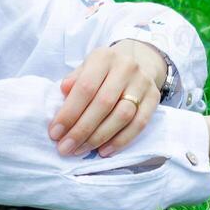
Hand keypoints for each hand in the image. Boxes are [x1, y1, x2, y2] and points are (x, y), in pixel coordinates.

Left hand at [49, 40, 166, 156]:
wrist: (140, 60)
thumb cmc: (104, 70)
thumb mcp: (86, 68)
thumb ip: (74, 80)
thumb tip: (62, 93)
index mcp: (104, 58)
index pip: (85, 87)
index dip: (69, 113)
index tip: (55, 133)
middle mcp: (126, 68)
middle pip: (103, 104)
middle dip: (81, 130)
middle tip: (65, 148)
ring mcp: (142, 83)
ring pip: (122, 116)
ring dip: (99, 137)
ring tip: (81, 150)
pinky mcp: (154, 98)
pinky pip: (139, 124)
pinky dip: (121, 141)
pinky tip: (104, 151)